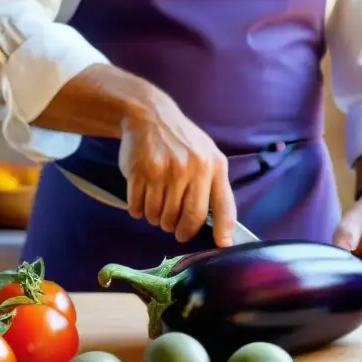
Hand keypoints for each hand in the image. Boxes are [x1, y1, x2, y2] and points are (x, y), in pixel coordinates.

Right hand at [117, 87, 236, 246]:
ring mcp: (165, 170)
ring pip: (160, 216)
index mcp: (213, 166)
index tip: (222, 245)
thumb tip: (223, 229)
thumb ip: (216, 187)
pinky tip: (142, 201)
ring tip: (157, 209)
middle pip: (188, 218)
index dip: (223, 229)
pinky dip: (139, 211)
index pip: (223, 205)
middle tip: (175, 229)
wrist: (150, 115)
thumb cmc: (183, 141)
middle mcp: (191, 168)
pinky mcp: (140, 171)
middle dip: (180, 231)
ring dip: (157, 220)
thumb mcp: (208, 156)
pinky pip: (139, 207)